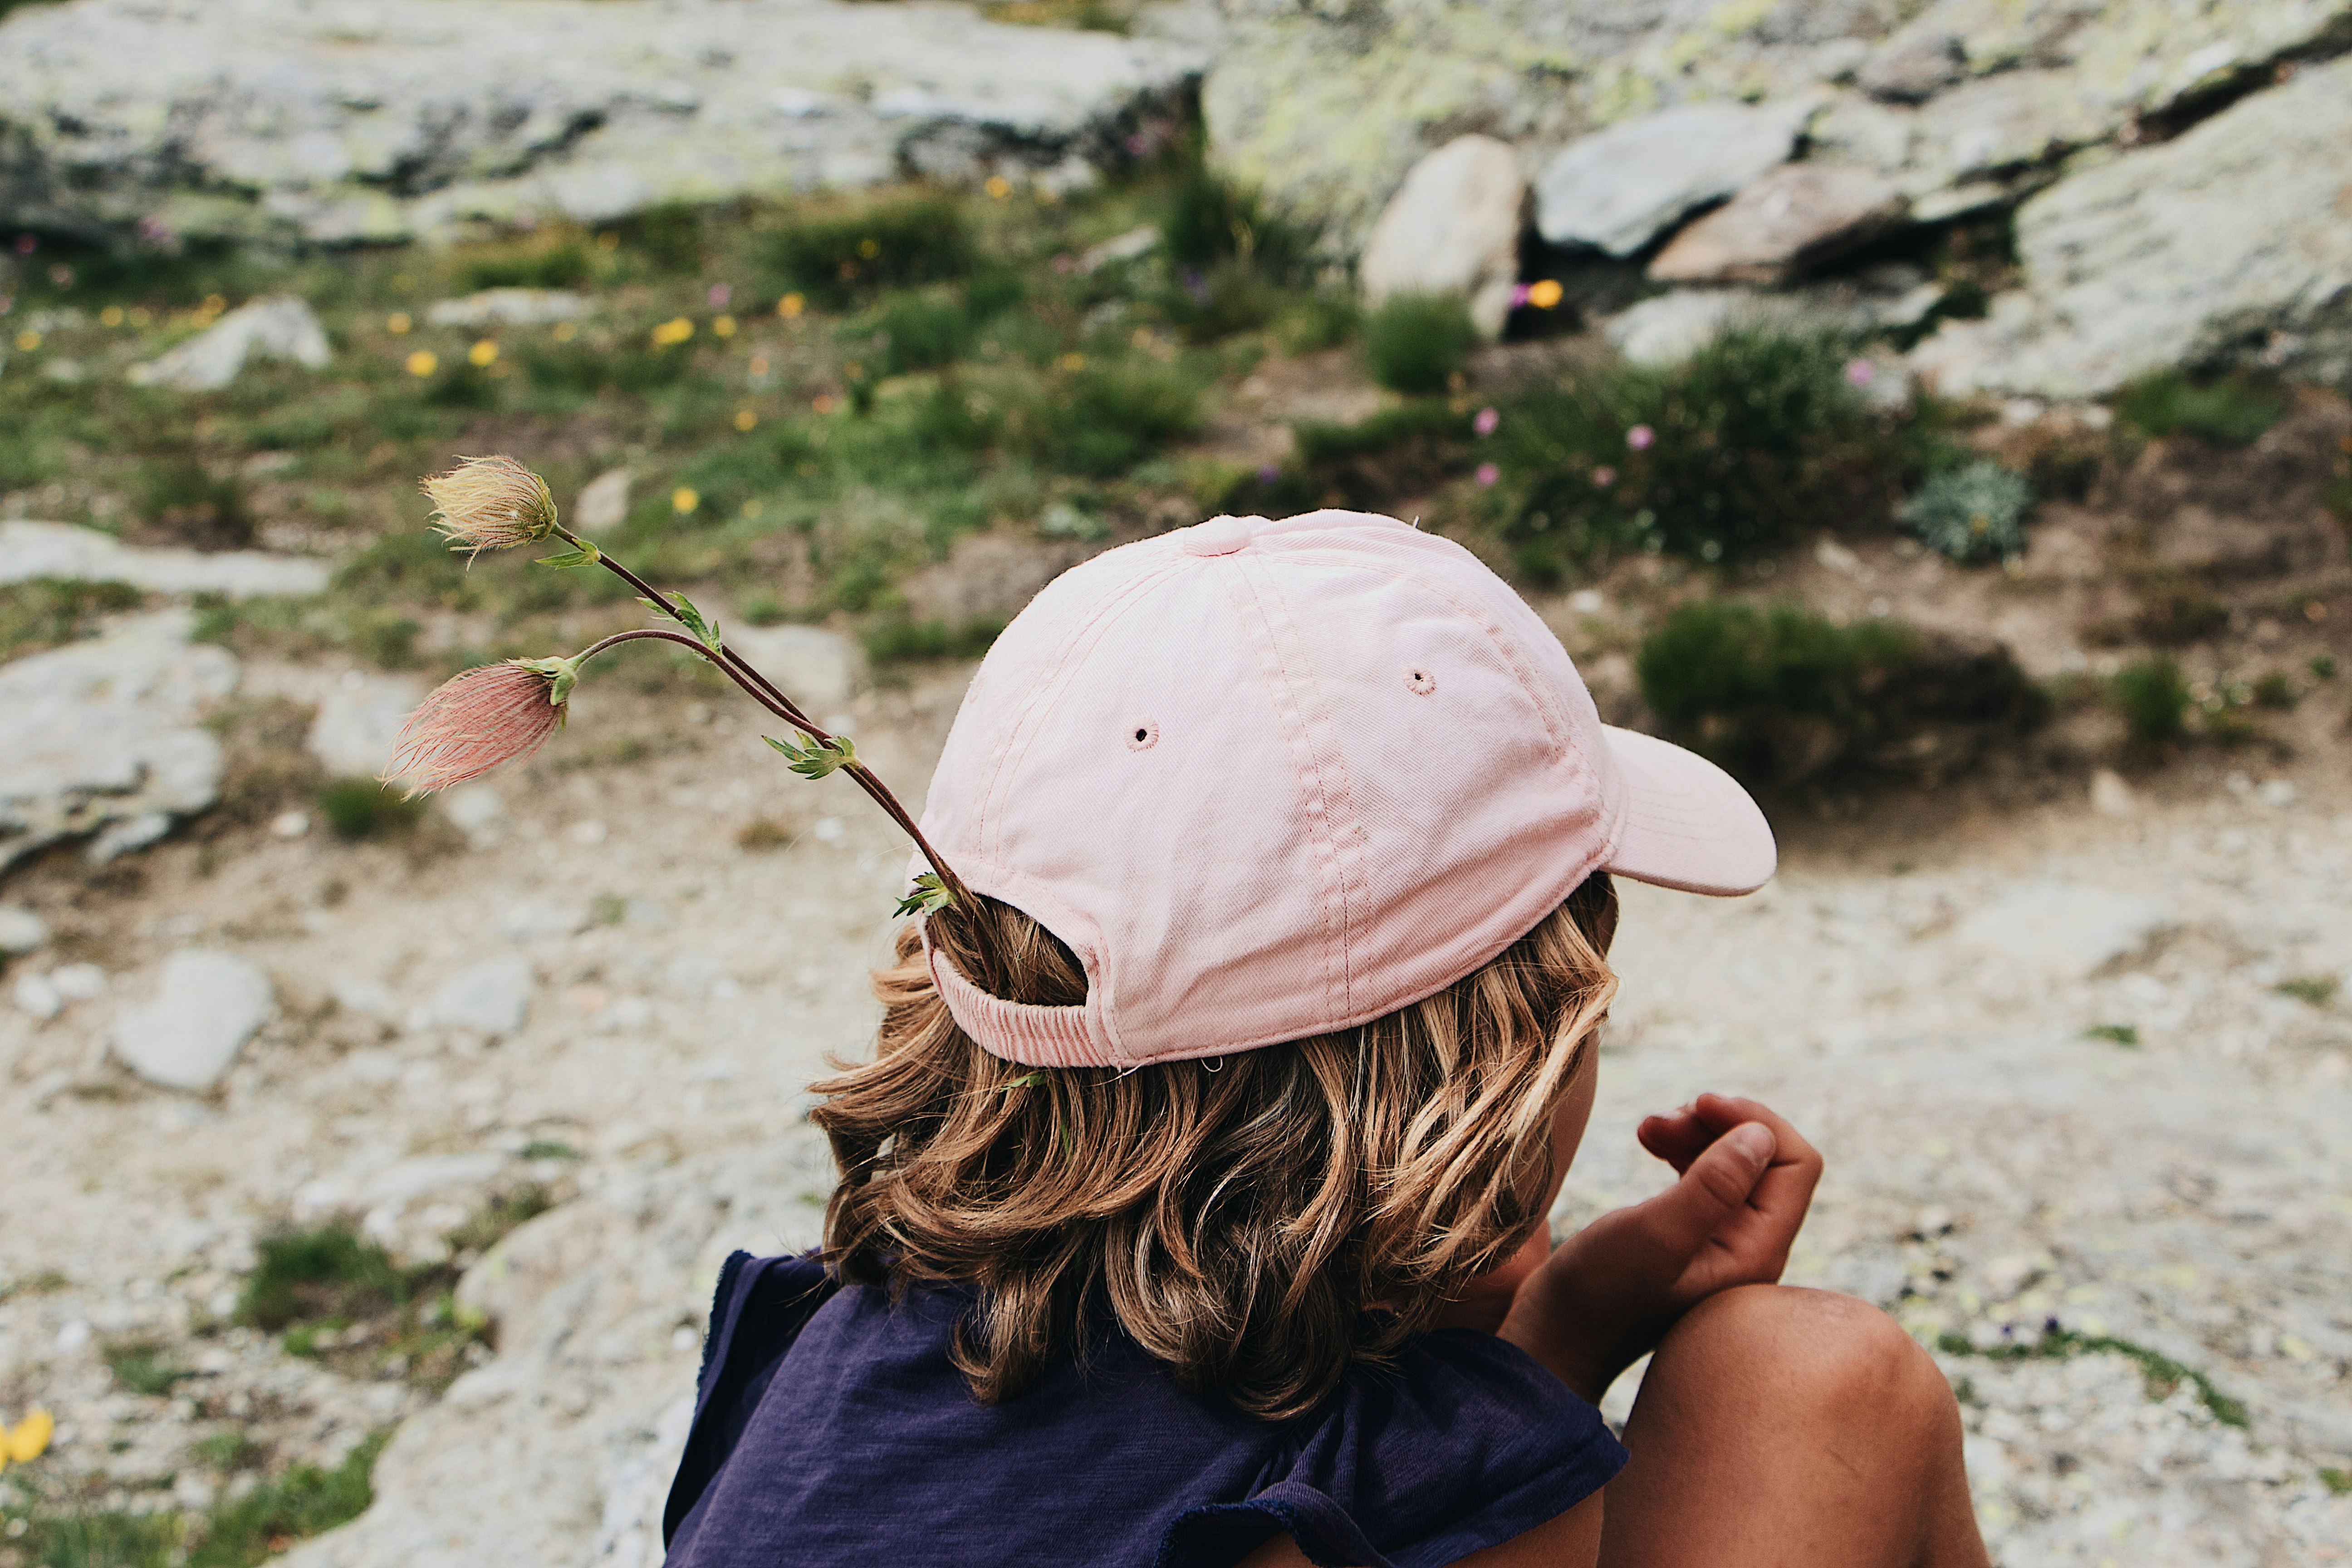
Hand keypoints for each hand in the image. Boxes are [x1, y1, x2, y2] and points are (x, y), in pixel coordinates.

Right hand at [1498, 1094, 1822, 1403]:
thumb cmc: (1600, 1292)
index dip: (1754, 1122)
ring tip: (1647, 1128)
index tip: (1697, 1104)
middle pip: (1768, 1158)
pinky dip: (1683, 1148)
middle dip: (1720, 1123)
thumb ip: (1712, 1186)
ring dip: (1697, 1131)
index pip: (1795, 1165)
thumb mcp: (1655, 1235)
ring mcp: (1722, 1242)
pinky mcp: (1692, 1235)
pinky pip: (1708, 1175)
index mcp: (1756, 1252)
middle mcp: (1750, 1248)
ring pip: (1735, 1161)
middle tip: (1660, 1118)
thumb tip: (1760, 1135)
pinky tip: (1647, 1143)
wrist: (1557, 1334)